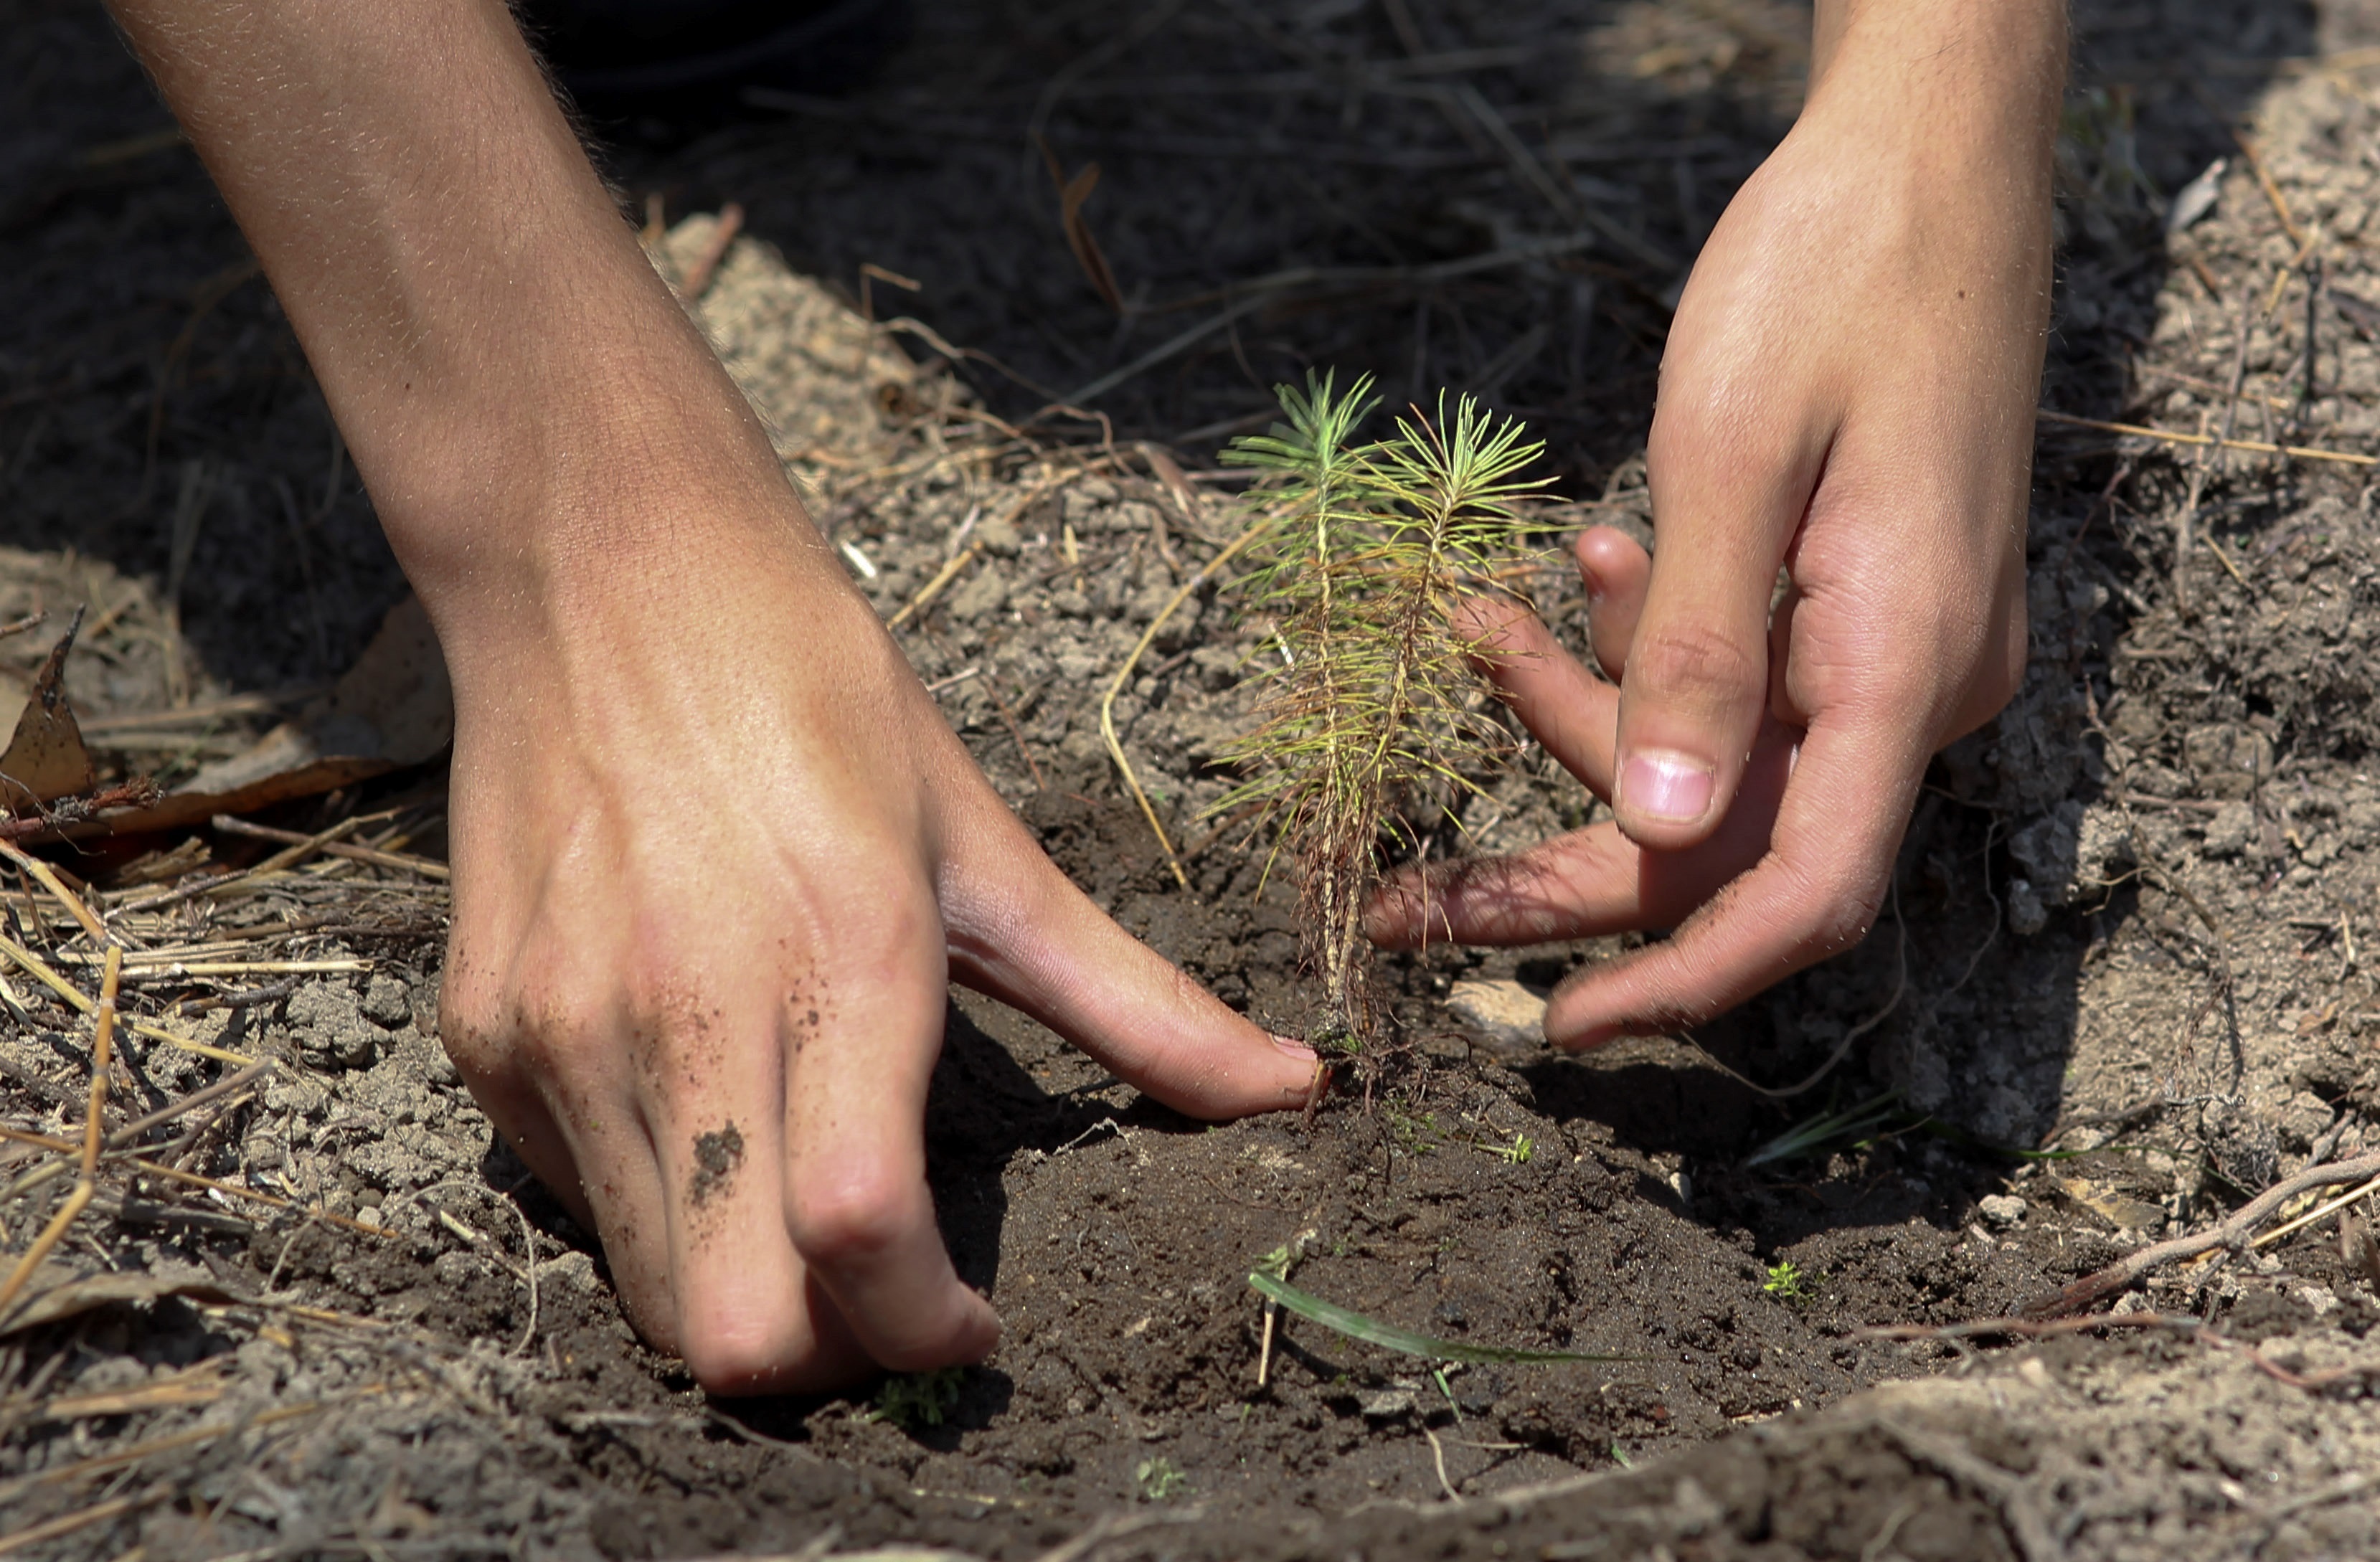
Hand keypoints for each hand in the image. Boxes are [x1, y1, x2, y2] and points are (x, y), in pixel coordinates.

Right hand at [434, 511, 1317, 1393]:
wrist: (599, 567)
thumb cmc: (813, 688)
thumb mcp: (987, 841)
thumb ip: (1134, 998)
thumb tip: (1294, 1085)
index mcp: (841, 955)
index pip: (863, 1236)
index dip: (927, 1331)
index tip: (975, 1323)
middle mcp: (685, 1009)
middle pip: (736, 1328)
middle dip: (833, 1358)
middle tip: (891, 1295)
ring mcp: (564, 1030)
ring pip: (651, 1295)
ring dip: (748, 1297)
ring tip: (808, 1214)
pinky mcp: (482, 1033)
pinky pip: (579, 1202)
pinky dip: (660, 1213)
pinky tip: (715, 1119)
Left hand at [1371, 2, 2062, 1046]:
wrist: (1927, 155)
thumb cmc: (1833, 276)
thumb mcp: (1731, 456)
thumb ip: (1692, 656)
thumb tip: (1651, 833)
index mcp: (1902, 667)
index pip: (1803, 894)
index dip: (1683, 981)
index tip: (1558, 1027)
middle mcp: (1915, 685)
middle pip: (1730, 843)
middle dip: (1564, 869)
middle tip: (1407, 897)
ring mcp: (1898, 646)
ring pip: (1719, 756)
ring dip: (1587, 715)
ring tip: (1482, 626)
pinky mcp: (1866, 602)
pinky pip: (1745, 677)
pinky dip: (1652, 646)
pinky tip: (1591, 565)